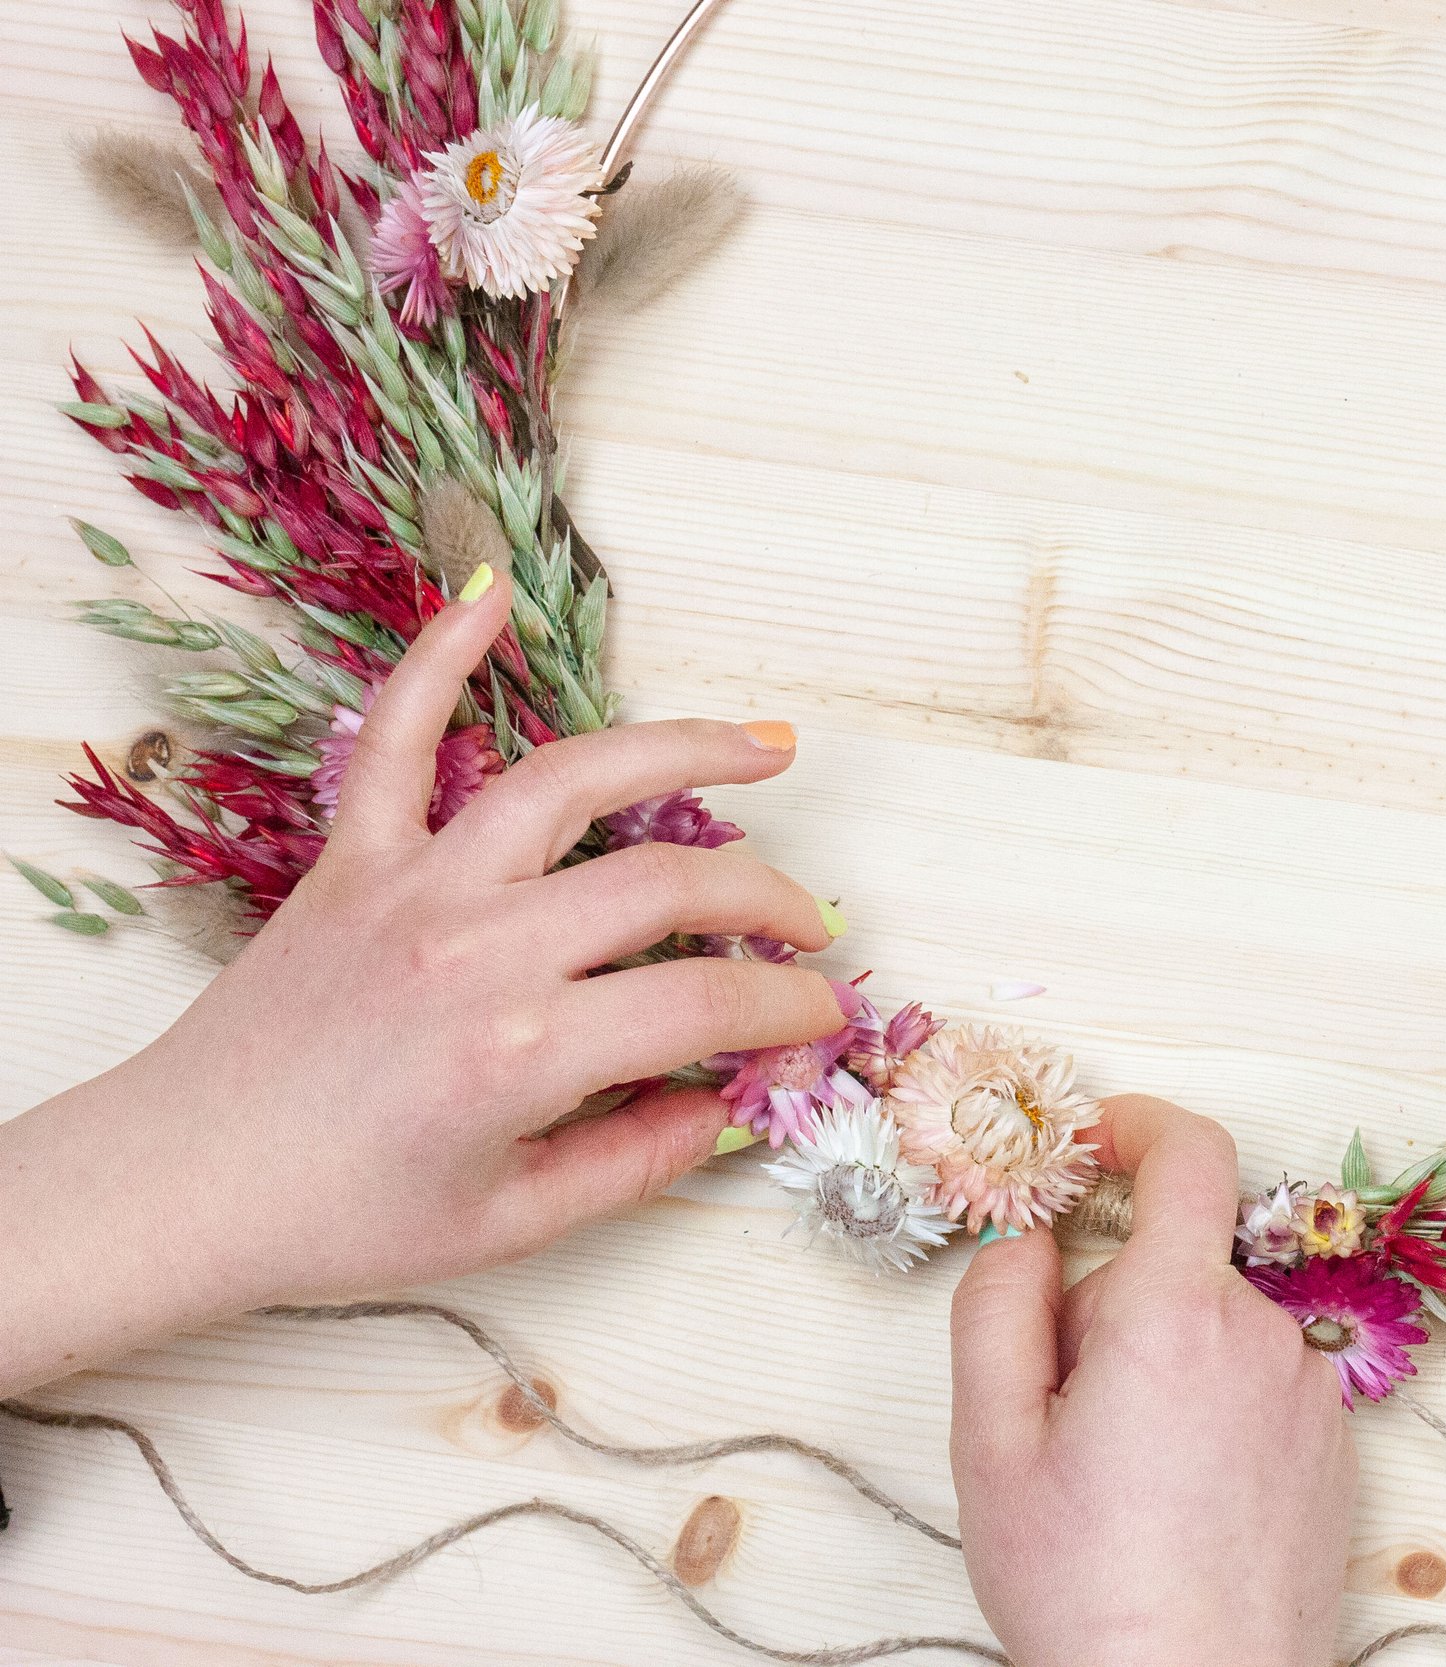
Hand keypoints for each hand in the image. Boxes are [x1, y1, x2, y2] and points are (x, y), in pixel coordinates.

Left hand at [0, 569, 850, 1395]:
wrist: (180, 1186)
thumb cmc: (338, 1217)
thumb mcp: (514, 1224)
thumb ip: (639, 1160)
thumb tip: (729, 1104)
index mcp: (521, 1053)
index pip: (705, 1004)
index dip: (788, 1008)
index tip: (822, 1016)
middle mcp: (476, 950)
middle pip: (668, 884)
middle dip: (770, 899)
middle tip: (812, 927)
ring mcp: (414, 887)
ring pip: (571, 781)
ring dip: (682, 749)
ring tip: (764, 746)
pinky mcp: (353, 859)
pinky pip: (399, 739)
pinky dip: (438, 659)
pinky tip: (489, 599)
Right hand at [951, 1095, 1356, 1666]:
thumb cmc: (1089, 1589)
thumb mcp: (992, 1442)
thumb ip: (997, 1306)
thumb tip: (1029, 1239)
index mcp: (1179, 1313)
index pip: (1191, 1153)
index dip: (1140, 1124)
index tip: (1096, 1141)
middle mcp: (1264, 1334)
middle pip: (1179, 1262)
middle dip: (1112, 1304)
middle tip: (1060, 1414)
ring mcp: (1309, 1392)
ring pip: (1215, 1329)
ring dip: (1162, 1364)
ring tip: (1120, 1478)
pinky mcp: (1334, 1446)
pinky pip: (1256, 1383)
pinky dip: (1209, 1410)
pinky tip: (1175, 1501)